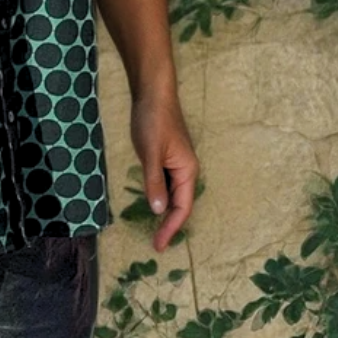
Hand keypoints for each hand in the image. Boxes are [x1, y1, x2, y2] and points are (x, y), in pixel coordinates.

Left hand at [130, 87, 198, 251]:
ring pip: (173, 194)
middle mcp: (186, 169)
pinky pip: (167, 182)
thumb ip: (154, 182)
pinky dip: (160, 195)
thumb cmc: (153, 120)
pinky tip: (152, 201)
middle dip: (170, 224)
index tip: (158, 245)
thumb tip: (159, 210)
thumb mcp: (151, 153)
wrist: (153, 92)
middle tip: (154, 243)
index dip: (171, 228)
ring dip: (165, 211)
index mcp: (187, 170)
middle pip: (181, 204)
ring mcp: (177, 162)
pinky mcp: (168, 156)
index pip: (182, 207)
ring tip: (153, 229)